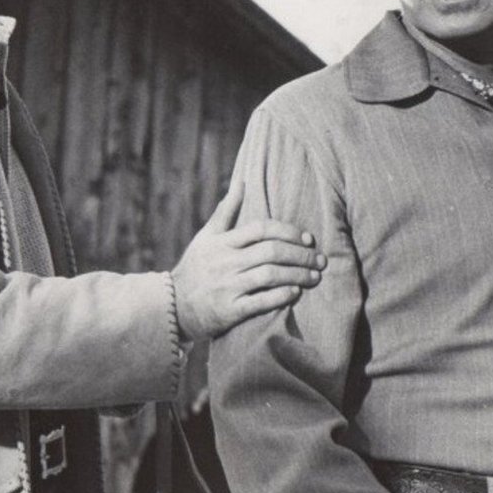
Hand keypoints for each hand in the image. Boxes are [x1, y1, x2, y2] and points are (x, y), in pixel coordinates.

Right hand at [172, 182, 324, 339]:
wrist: (172, 306)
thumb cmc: (195, 268)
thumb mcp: (206, 237)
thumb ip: (226, 211)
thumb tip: (241, 181)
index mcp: (222, 242)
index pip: (261, 229)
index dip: (288, 231)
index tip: (308, 238)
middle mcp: (225, 262)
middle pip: (271, 252)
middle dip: (301, 255)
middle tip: (320, 260)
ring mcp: (227, 286)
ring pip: (270, 275)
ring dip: (298, 275)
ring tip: (315, 277)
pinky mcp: (229, 310)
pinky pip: (260, 301)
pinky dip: (281, 296)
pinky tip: (295, 293)